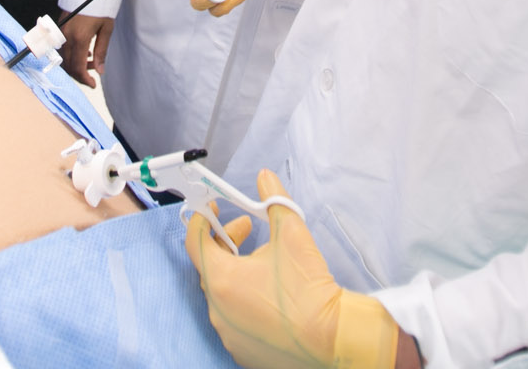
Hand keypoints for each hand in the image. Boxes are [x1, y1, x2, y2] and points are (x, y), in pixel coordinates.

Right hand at [59, 13, 113, 86]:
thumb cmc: (101, 6)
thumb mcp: (106, 29)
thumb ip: (101, 51)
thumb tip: (100, 70)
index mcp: (79, 38)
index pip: (77, 67)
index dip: (84, 80)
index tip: (93, 84)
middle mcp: (66, 36)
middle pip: (68, 65)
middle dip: (80, 74)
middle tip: (93, 75)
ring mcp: (60, 32)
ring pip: (63, 58)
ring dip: (75, 64)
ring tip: (92, 60)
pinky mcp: (59, 28)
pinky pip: (62, 48)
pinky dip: (71, 55)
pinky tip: (84, 51)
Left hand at [185, 169, 399, 368]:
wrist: (333, 337)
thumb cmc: (308, 286)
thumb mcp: (292, 233)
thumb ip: (274, 201)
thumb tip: (265, 177)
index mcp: (222, 280)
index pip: (195, 242)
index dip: (202, 219)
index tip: (213, 208)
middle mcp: (217, 310)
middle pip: (210, 266)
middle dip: (225, 242)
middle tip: (245, 228)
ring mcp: (228, 334)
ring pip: (223, 294)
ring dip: (235, 273)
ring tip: (262, 261)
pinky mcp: (242, 351)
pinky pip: (234, 319)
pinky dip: (244, 301)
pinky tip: (268, 294)